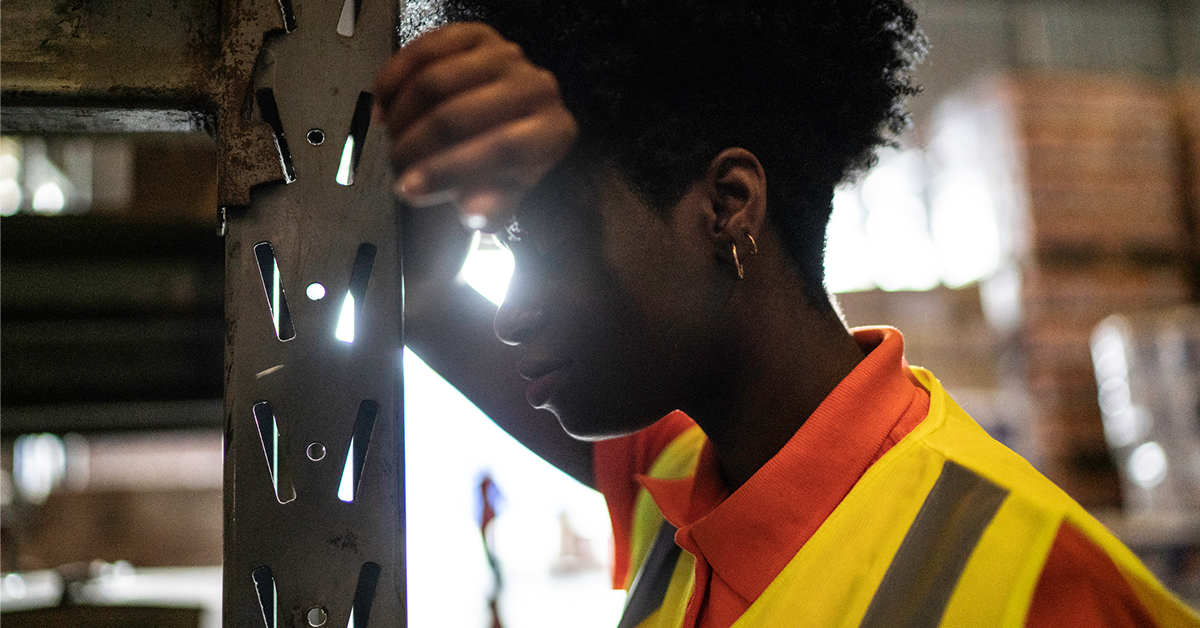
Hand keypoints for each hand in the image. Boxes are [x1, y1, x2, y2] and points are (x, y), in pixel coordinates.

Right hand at [373, 23, 577, 229]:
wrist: (506, 125)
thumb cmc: (506, 166)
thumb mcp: (503, 199)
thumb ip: (491, 210)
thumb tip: (472, 210)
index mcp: (553, 132)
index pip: (501, 149)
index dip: (448, 171)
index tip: (410, 188)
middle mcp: (537, 87)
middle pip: (459, 114)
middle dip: (416, 146)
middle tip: (395, 166)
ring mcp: (506, 56)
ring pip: (434, 81)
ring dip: (402, 115)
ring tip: (393, 138)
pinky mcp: (476, 35)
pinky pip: (423, 50)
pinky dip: (394, 78)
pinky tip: (384, 104)